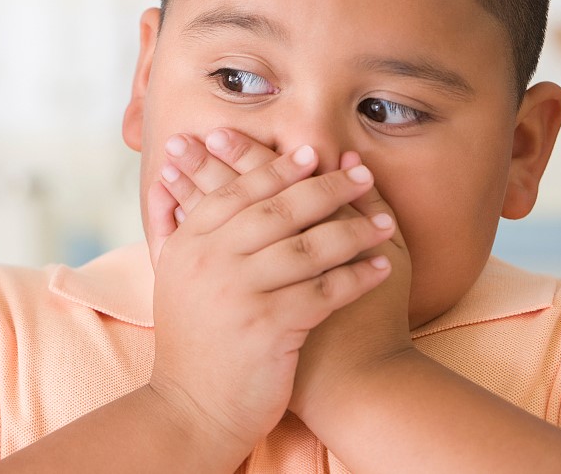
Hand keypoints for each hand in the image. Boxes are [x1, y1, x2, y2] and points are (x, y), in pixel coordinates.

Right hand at [145, 130, 393, 455]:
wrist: (191, 407)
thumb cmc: (193, 340)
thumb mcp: (177, 277)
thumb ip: (184, 228)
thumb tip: (188, 179)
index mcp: (188, 244)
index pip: (237, 191)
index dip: (276, 169)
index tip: (312, 154)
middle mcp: (209, 261)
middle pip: (276, 210)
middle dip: (325, 188)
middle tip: (361, 174)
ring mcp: (237, 293)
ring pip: (305, 248)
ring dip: (352, 231)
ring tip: (384, 223)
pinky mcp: (267, 328)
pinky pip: (323, 292)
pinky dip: (356, 277)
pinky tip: (380, 268)